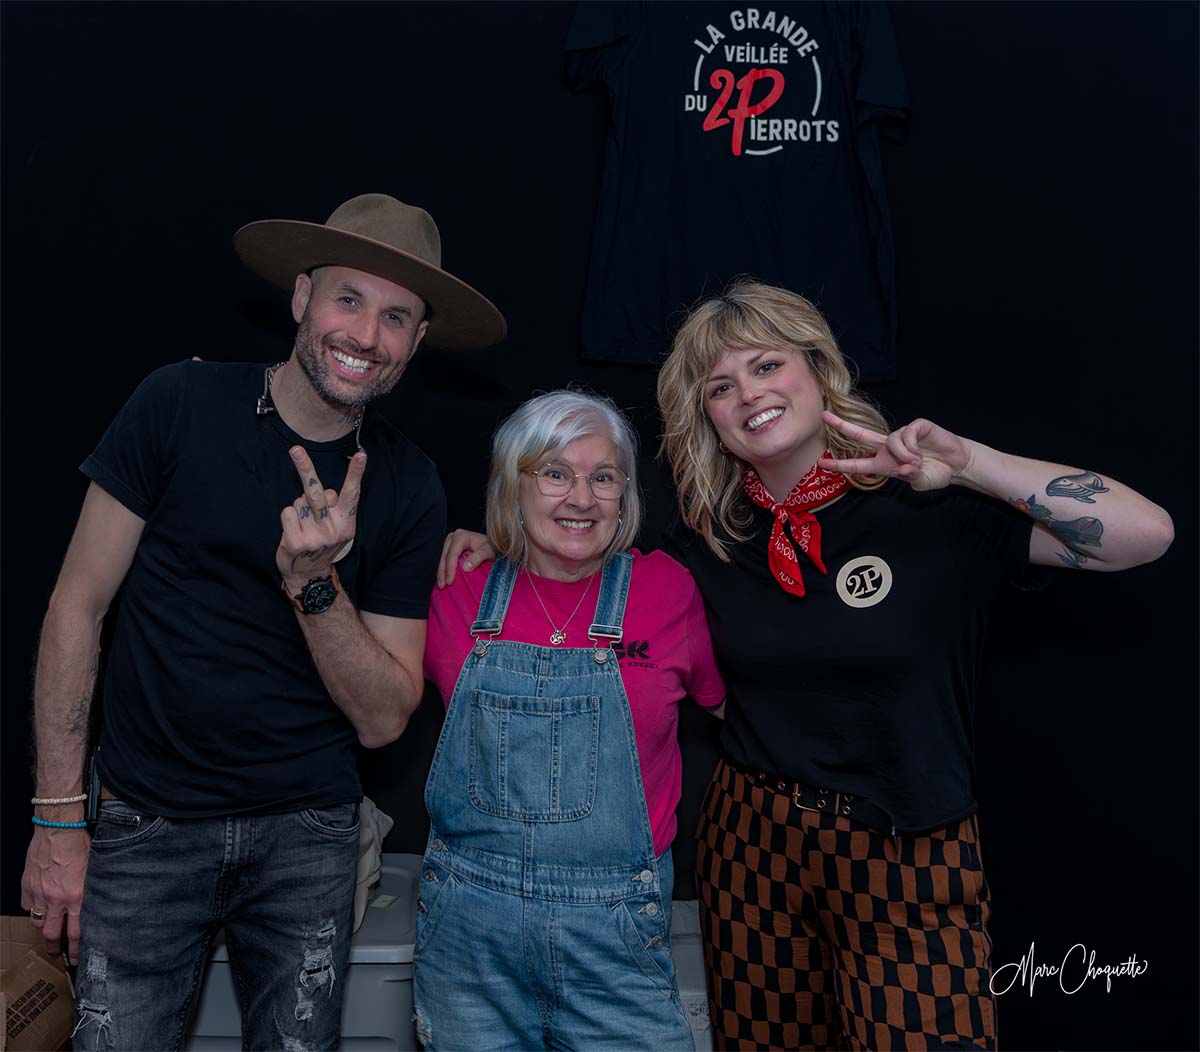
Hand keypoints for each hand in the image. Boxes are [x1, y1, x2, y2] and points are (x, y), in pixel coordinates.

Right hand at [21, 826, 89, 962]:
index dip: (76, 949)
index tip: (77, 957)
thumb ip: (93, 888)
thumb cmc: (79, 843)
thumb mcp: (95, 868)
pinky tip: (39, 906)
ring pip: (39, 922)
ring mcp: (39, 894)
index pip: (76, 932)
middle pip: (53, 934)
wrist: (58, 829)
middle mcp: (57, 899)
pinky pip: (28, 905)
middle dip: (55, 948)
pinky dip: (33, 908)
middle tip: (58, 955)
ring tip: (49, 931)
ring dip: (44, 927)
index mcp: (77, 896)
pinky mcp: (27, 886)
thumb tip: (97, 902)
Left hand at [277, 447, 365, 589]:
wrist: (309, 574)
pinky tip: (294, 530)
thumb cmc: (322, 541)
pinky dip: (288, 518)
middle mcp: (332, 529)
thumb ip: (333, 507)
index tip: (361, 455)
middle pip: (317, 492)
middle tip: (295, 450)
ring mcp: (313, 537)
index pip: (351, 494)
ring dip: (299, 507)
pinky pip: (287, 512)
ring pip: (299, 502)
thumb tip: (322, 489)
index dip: (356, 473)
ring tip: (304, 523)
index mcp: (346, 523)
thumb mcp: (336, 527)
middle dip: (305, 468)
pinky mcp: (295, 542)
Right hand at [436, 529, 493, 587]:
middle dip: (443, 572)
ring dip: (441, 573)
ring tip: (441, 585)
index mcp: (461, 536)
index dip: (450, 568)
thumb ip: (478, 557)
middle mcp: (453, 538)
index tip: (450, 581)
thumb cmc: (491, 547)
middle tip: (443, 585)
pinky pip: (445, 561)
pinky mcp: (450, 550)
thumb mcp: (488, 551)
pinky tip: (444, 580)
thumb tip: (466, 567)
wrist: (492, 545)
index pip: (452, 554)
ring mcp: (450, 544)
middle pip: (445, 557)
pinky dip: (444, 571)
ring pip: (442, 560)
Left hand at [818, 411, 969, 490]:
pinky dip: (913, 447)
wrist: (957, 464)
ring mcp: (902, 435)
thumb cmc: (936, 473)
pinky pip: (906, 435)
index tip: (821, 464)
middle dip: (842, 425)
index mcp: (884, 464)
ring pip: (891, 440)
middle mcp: (888, 447)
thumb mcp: (919, 482)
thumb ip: (910, 476)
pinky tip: (923, 450)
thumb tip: (904, 467)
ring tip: (919, 461)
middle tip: (824, 416)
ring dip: (905, 454)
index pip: (858, 464)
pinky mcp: (915, 426)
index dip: (840, 465)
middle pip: (860, 434)